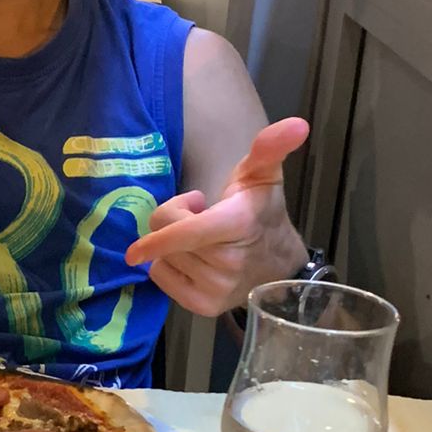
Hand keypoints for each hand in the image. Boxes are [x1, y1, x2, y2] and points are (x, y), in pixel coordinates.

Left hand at [124, 117, 309, 315]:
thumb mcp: (263, 175)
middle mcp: (226, 262)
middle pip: (166, 238)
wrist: (276, 261)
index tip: (136, 249)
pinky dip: (169, 267)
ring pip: (162, 259)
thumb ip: (269, 148)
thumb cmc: (259, 213)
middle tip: (203, 217)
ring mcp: (216, 288)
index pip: (187, 233)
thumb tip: (296, 124)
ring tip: (204, 240)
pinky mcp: (204, 307)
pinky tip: (195, 261)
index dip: (160, 235)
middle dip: (176, 220)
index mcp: (237, 224)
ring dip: (174, 246)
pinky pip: (162, 279)